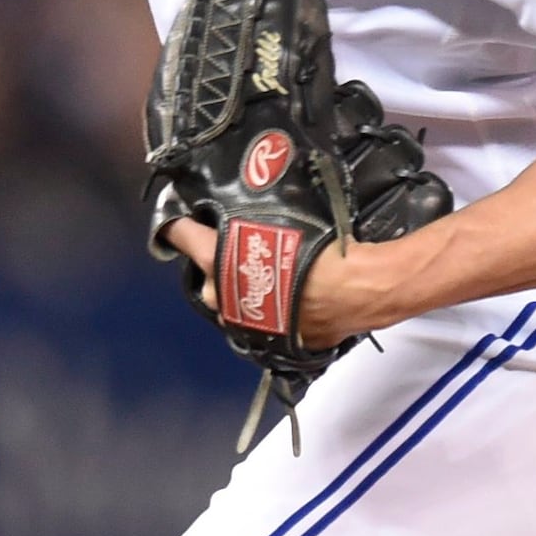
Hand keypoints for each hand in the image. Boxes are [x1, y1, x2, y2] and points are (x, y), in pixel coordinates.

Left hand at [164, 217, 402, 348]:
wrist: (357, 290)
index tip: (179, 218)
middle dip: (218, 263)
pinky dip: (267, 311)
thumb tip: (250, 194)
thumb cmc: (321, 248)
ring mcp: (240, 322)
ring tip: (269, 275)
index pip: (179, 234)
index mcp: (217, 260)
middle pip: (204, 275)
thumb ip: (255, 217)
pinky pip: (258, 322)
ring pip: (229, 303)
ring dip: (240, 290)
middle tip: (243, 248)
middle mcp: (220, 294)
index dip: (178, 224)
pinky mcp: (266, 341)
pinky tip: (288, 299)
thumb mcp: (286, 216)